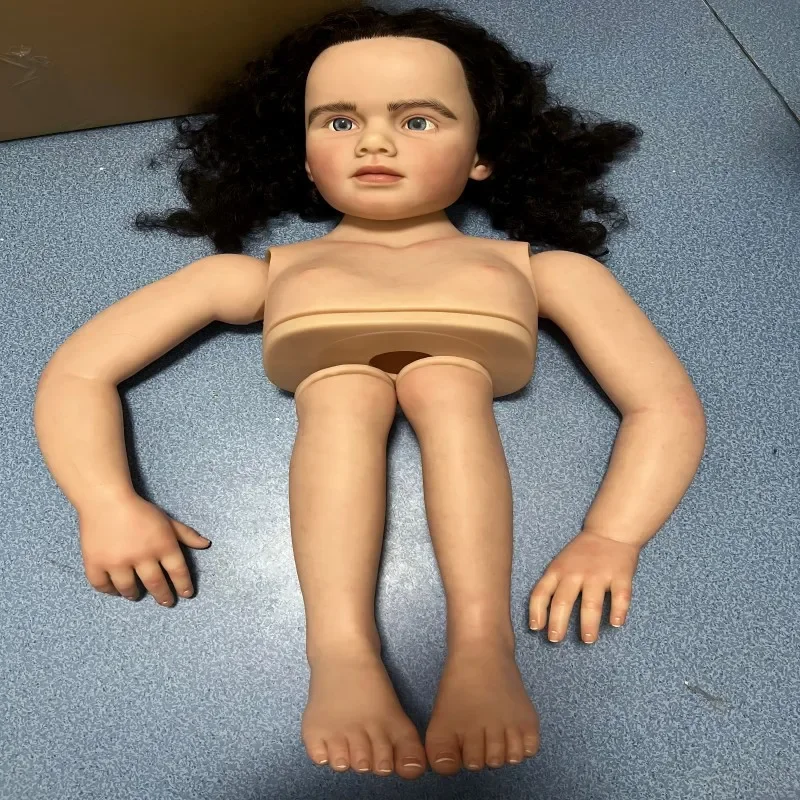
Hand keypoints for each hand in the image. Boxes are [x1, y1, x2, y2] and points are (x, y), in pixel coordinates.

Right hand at [78, 494, 211, 606]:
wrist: (105, 500)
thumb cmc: (140, 510)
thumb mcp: (167, 520)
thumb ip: (186, 535)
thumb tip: (206, 544)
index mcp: (162, 544)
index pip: (178, 572)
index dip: (184, 585)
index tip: (186, 594)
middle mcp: (142, 555)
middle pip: (156, 584)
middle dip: (163, 596)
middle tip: (167, 602)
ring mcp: (117, 561)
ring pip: (128, 589)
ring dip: (135, 594)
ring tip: (137, 595)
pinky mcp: (95, 563)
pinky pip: (102, 586)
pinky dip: (110, 591)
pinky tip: (115, 590)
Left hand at [528, 529, 640, 643]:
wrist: (609, 532)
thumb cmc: (580, 554)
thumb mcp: (559, 564)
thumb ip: (552, 585)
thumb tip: (540, 618)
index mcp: (558, 570)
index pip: (541, 592)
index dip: (536, 611)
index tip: (536, 628)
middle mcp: (576, 573)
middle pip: (563, 600)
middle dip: (558, 622)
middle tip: (556, 639)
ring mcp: (599, 575)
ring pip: (591, 603)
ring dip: (588, 623)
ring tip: (588, 639)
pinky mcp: (620, 576)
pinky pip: (620, 597)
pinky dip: (618, 612)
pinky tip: (615, 624)